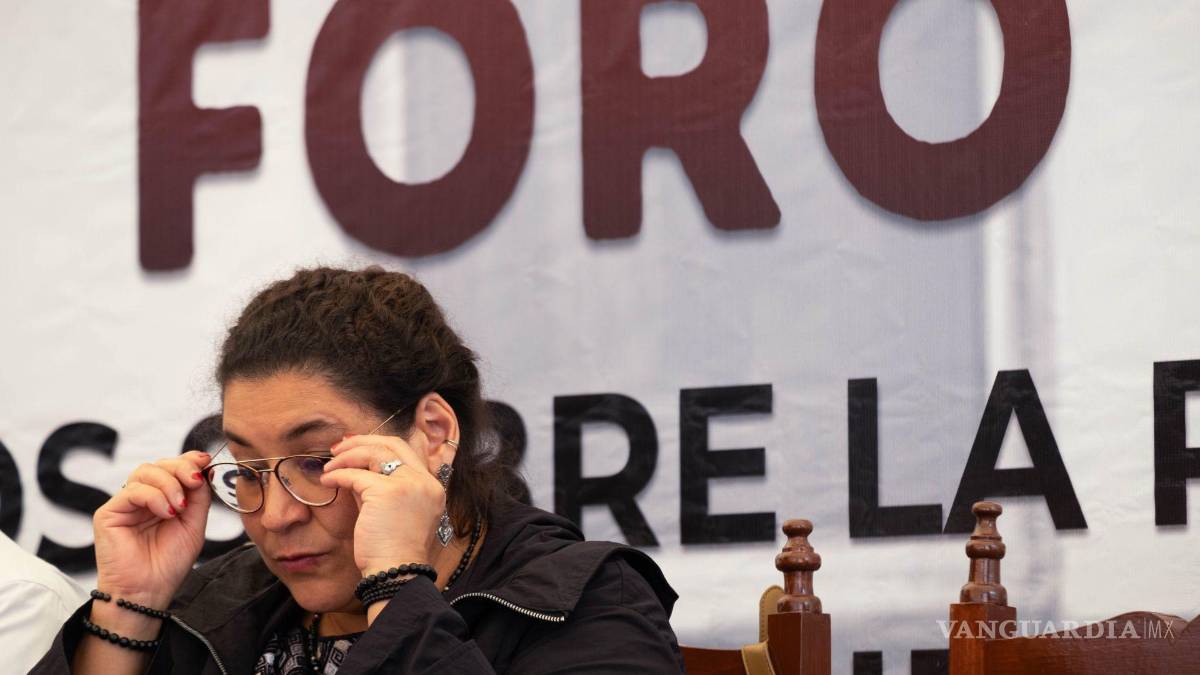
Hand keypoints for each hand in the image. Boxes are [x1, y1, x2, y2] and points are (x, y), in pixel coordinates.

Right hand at [93, 450, 211, 607]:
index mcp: (163, 499)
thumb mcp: (194, 524)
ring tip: (179, 507)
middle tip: (195, 481)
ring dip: (169, 483)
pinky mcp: (108, 513)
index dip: (188, 460)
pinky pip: (133, 490)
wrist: (148, 592)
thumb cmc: (169, 563)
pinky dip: (154, 496)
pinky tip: (166, 513)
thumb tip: (202, 467)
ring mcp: (125, 504)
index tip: (205, 461)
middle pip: (159, 464)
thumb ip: (198, 496)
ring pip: (145, 471)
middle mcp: (142, 498)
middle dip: (181, 467)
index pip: (172, 467)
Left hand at [321, 434, 445, 574]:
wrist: (397, 572)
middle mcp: (423, 481)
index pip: (405, 451)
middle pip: (392, 445)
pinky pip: (356, 475)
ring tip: (330, 466)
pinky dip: (338, 475)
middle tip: (338, 449)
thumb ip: (381, 489)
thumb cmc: (393, 550)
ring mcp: (408, 484)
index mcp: (430, 487)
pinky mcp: (387, 492)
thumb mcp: (393, 512)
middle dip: (362, 442)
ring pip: (374, 453)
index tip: (356, 447)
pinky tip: (327, 481)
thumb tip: (356, 469)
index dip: (379, 445)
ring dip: (347, 456)